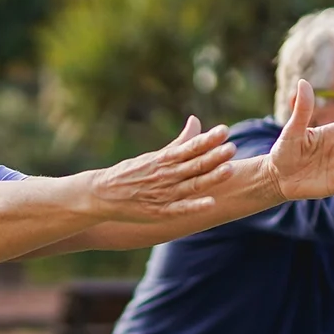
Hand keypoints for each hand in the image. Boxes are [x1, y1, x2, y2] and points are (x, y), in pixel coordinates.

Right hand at [84, 115, 238, 222]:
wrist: (102, 194)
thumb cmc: (131, 173)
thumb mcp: (154, 155)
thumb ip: (179, 142)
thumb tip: (196, 121)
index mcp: (164, 159)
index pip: (190, 146)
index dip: (208, 139)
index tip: (224, 130)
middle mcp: (166, 175)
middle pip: (194, 164)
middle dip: (214, 156)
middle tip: (232, 147)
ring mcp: (163, 194)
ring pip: (191, 184)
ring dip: (210, 177)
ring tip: (229, 169)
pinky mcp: (159, 212)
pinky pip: (180, 209)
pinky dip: (194, 206)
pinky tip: (210, 203)